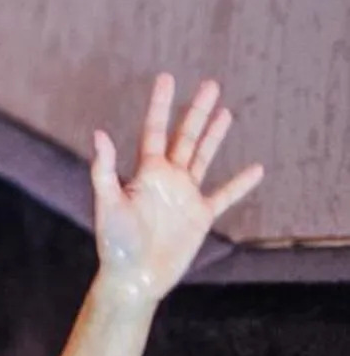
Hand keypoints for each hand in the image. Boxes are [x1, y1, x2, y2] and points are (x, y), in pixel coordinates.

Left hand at [91, 74, 263, 301]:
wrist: (133, 278)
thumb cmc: (115, 243)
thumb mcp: (108, 204)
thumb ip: (105, 170)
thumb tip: (99, 134)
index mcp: (145, 173)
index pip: (154, 130)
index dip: (160, 105)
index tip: (166, 77)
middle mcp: (166, 179)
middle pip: (185, 137)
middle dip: (197, 111)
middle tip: (210, 84)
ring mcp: (184, 196)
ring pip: (203, 158)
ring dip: (214, 136)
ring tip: (226, 111)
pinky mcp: (199, 216)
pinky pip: (224, 196)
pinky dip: (240, 184)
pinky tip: (256, 170)